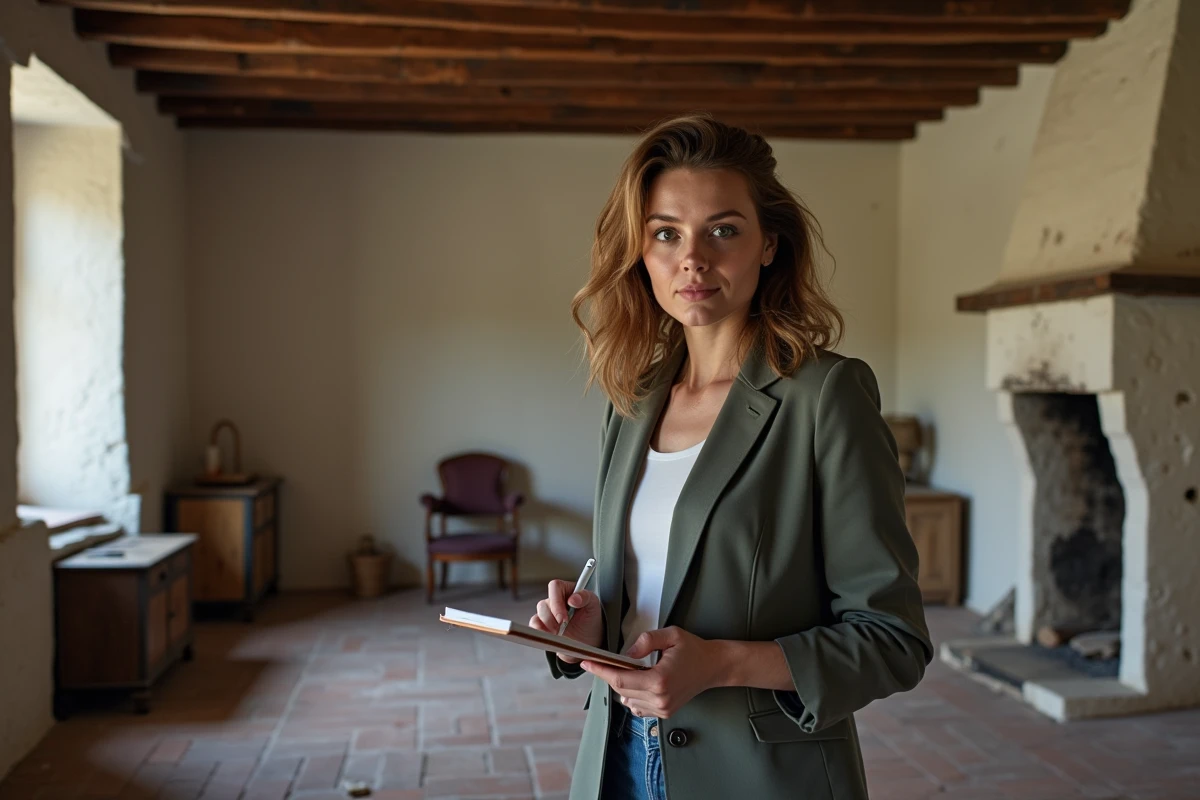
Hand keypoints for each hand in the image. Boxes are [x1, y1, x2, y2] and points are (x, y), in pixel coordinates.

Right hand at [530, 579, 602, 663]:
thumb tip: (574, 598)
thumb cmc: (591, 618)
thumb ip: (585, 597)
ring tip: (559, 633)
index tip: (562, 617)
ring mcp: (548, 613)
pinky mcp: (543, 625)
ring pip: (538, 615)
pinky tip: (549, 635)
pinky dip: (539, 631)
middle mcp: (555, 600)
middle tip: (562, 626)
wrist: (589, 638)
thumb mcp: (594, 605)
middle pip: (543, 603)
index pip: (555, 587)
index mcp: (567, 590)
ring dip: (547, 626)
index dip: (555, 601)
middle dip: (551, 618)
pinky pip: (535, 625)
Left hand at [580, 627, 723, 718]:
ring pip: (627, 699)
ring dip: (621, 685)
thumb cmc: (694, 650)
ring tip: (624, 670)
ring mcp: (662, 709)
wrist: (714, 667)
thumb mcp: (671, 635)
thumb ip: (646, 641)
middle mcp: (660, 698)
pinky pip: (637, 708)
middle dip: (608, 674)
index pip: (620, 679)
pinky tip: (637, 683)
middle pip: (621, 689)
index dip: (600, 671)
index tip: (587, 663)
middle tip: (599, 661)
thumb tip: (626, 654)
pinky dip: (631, 696)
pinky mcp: (664, 713)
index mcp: (660, 680)